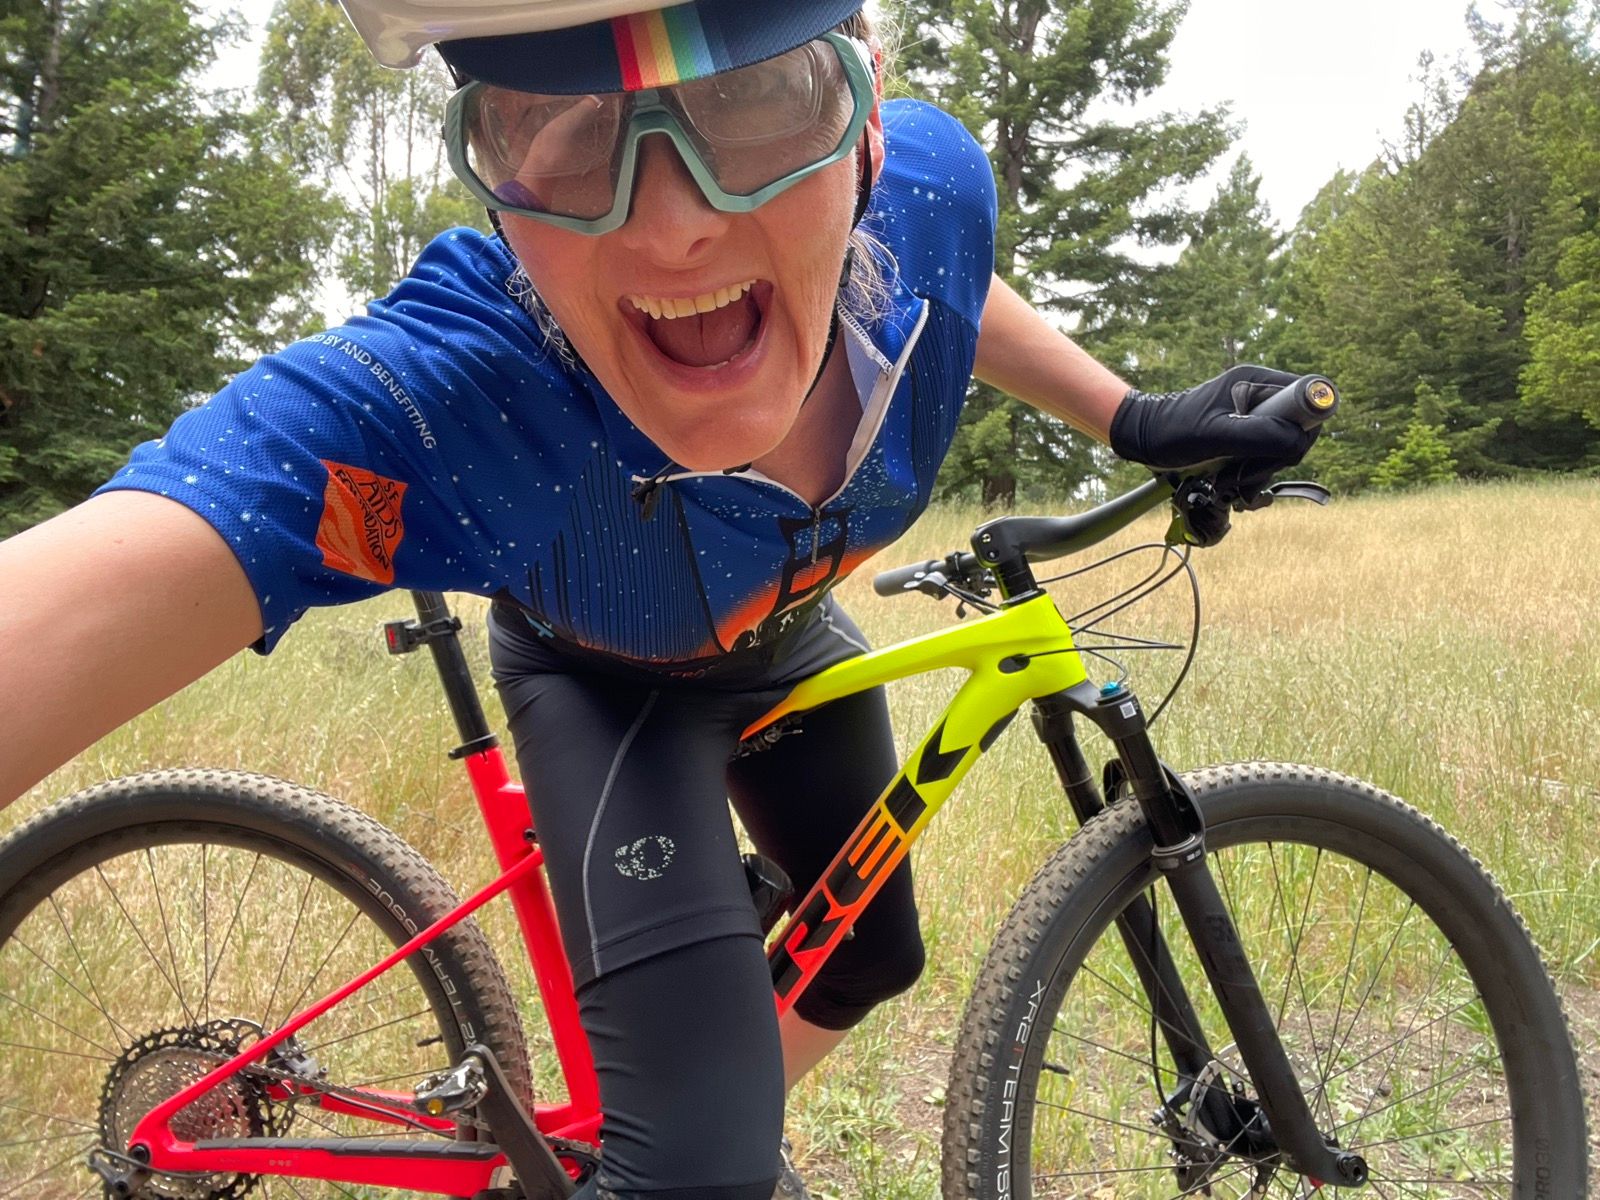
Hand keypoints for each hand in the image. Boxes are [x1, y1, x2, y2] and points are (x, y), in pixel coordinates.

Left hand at [1109, 364, 1320, 497]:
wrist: (1142, 440)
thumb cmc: (1172, 432)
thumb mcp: (1215, 434)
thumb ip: (1258, 434)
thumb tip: (1299, 441)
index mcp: (1255, 381)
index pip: (1308, 396)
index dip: (1304, 425)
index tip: (1281, 450)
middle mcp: (1259, 395)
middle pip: (1297, 429)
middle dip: (1277, 458)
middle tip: (1246, 476)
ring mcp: (1253, 417)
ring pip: (1281, 449)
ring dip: (1260, 473)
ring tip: (1230, 483)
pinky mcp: (1245, 437)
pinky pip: (1264, 459)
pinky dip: (1251, 476)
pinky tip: (1230, 485)